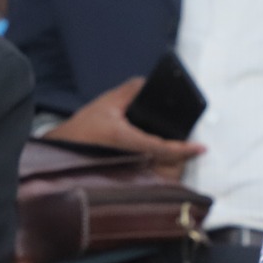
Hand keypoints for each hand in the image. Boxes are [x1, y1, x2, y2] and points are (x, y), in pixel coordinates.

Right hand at [46, 77, 204, 178]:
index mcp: (128, 141)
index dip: (184, 149)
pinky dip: (157, 173)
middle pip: (166, 169)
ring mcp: (127, 173)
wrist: (61, 151)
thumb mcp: (105, 104)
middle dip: (180, 162)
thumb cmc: (81, 129)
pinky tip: (159, 164)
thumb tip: (146, 83)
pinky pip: (147, 180)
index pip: (163, 148)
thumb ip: (128, 92)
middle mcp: (130, 161)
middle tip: (191, 151)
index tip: (201, 148)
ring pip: (158, 178)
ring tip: (177, 157)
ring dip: (170, 170)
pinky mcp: (123, 179)